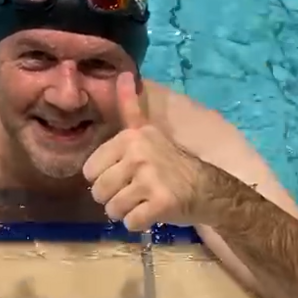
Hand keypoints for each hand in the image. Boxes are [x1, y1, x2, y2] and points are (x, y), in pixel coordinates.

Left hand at [83, 74, 207, 231]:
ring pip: (112, 209)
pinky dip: (138, 224)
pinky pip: (130, 222)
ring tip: (142, 202)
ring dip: (125, 212)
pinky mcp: (160, 203)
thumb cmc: (172, 163)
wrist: (208, 188)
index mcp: (130, 138)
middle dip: (113, 198)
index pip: (90, 170)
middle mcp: (138, 155)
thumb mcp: (148, 131)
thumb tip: (123, 74)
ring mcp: (150, 179)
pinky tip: (151, 213)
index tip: (125, 174)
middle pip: (98, 191)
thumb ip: (130, 107)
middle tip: (135, 192)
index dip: (104, 178)